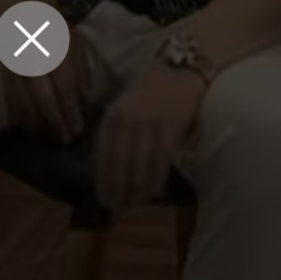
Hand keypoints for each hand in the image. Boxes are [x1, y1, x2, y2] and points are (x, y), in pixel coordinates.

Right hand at [3, 27, 93, 143]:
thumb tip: (86, 100)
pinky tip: (32, 128)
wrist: (22, 11)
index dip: (72, 110)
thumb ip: (81, 70)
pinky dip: (22, 116)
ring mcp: (15, 68)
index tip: (79, 127)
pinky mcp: (3, 73)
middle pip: (44, 99)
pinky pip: (11, 99)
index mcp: (54, 51)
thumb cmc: (54, 27)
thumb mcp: (75, 43)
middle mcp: (33, 61)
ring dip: (39, 123)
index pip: (64, 87)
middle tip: (66, 139)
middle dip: (56, 122)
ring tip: (51, 138)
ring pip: (25, 102)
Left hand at [94, 63, 205, 210]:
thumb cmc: (151, 91)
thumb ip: (115, 132)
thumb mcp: (124, 107)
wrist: (180, 71)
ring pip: (138, 167)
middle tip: (117, 208)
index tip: (101, 197)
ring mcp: (148, 126)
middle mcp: (126, 122)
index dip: (102, 179)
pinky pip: (160, 162)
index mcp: (112, 116)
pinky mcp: (169, 130)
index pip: (102, 155)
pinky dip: (156, 180)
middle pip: (119, 164)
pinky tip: (154, 192)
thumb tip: (104, 166)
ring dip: (136, 190)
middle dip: (117, 189)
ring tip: (134, 204)